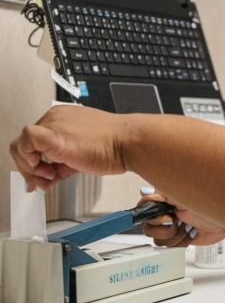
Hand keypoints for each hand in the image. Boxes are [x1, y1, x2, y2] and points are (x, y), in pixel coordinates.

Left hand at [10, 105, 126, 191]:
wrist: (127, 142)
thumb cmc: (114, 147)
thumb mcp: (83, 156)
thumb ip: (63, 164)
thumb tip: (50, 176)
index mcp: (63, 120)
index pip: (37, 142)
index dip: (36, 162)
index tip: (45, 177)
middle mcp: (55, 119)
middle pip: (25, 144)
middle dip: (31, 169)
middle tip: (43, 183)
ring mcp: (52, 125)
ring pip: (20, 145)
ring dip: (29, 169)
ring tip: (47, 179)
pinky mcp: (51, 135)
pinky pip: (25, 141)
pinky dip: (27, 159)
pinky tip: (42, 170)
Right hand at [138, 189, 224, 247]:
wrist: (223, 219)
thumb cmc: (208, 203)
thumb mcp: (184, 198)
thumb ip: (163, 195)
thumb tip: (144, 192)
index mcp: (162, 201)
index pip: (143, 211)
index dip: (154, 218)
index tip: (168, 216)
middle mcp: (163, 214)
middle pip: (148, 230)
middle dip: (166, 230)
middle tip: (179, 222)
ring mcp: (169, 228)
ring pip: (160, 241)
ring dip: (177, 235)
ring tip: (188, 226)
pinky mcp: (177, 239)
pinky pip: (171, 248)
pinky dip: (182, 242)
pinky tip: (191, 233)